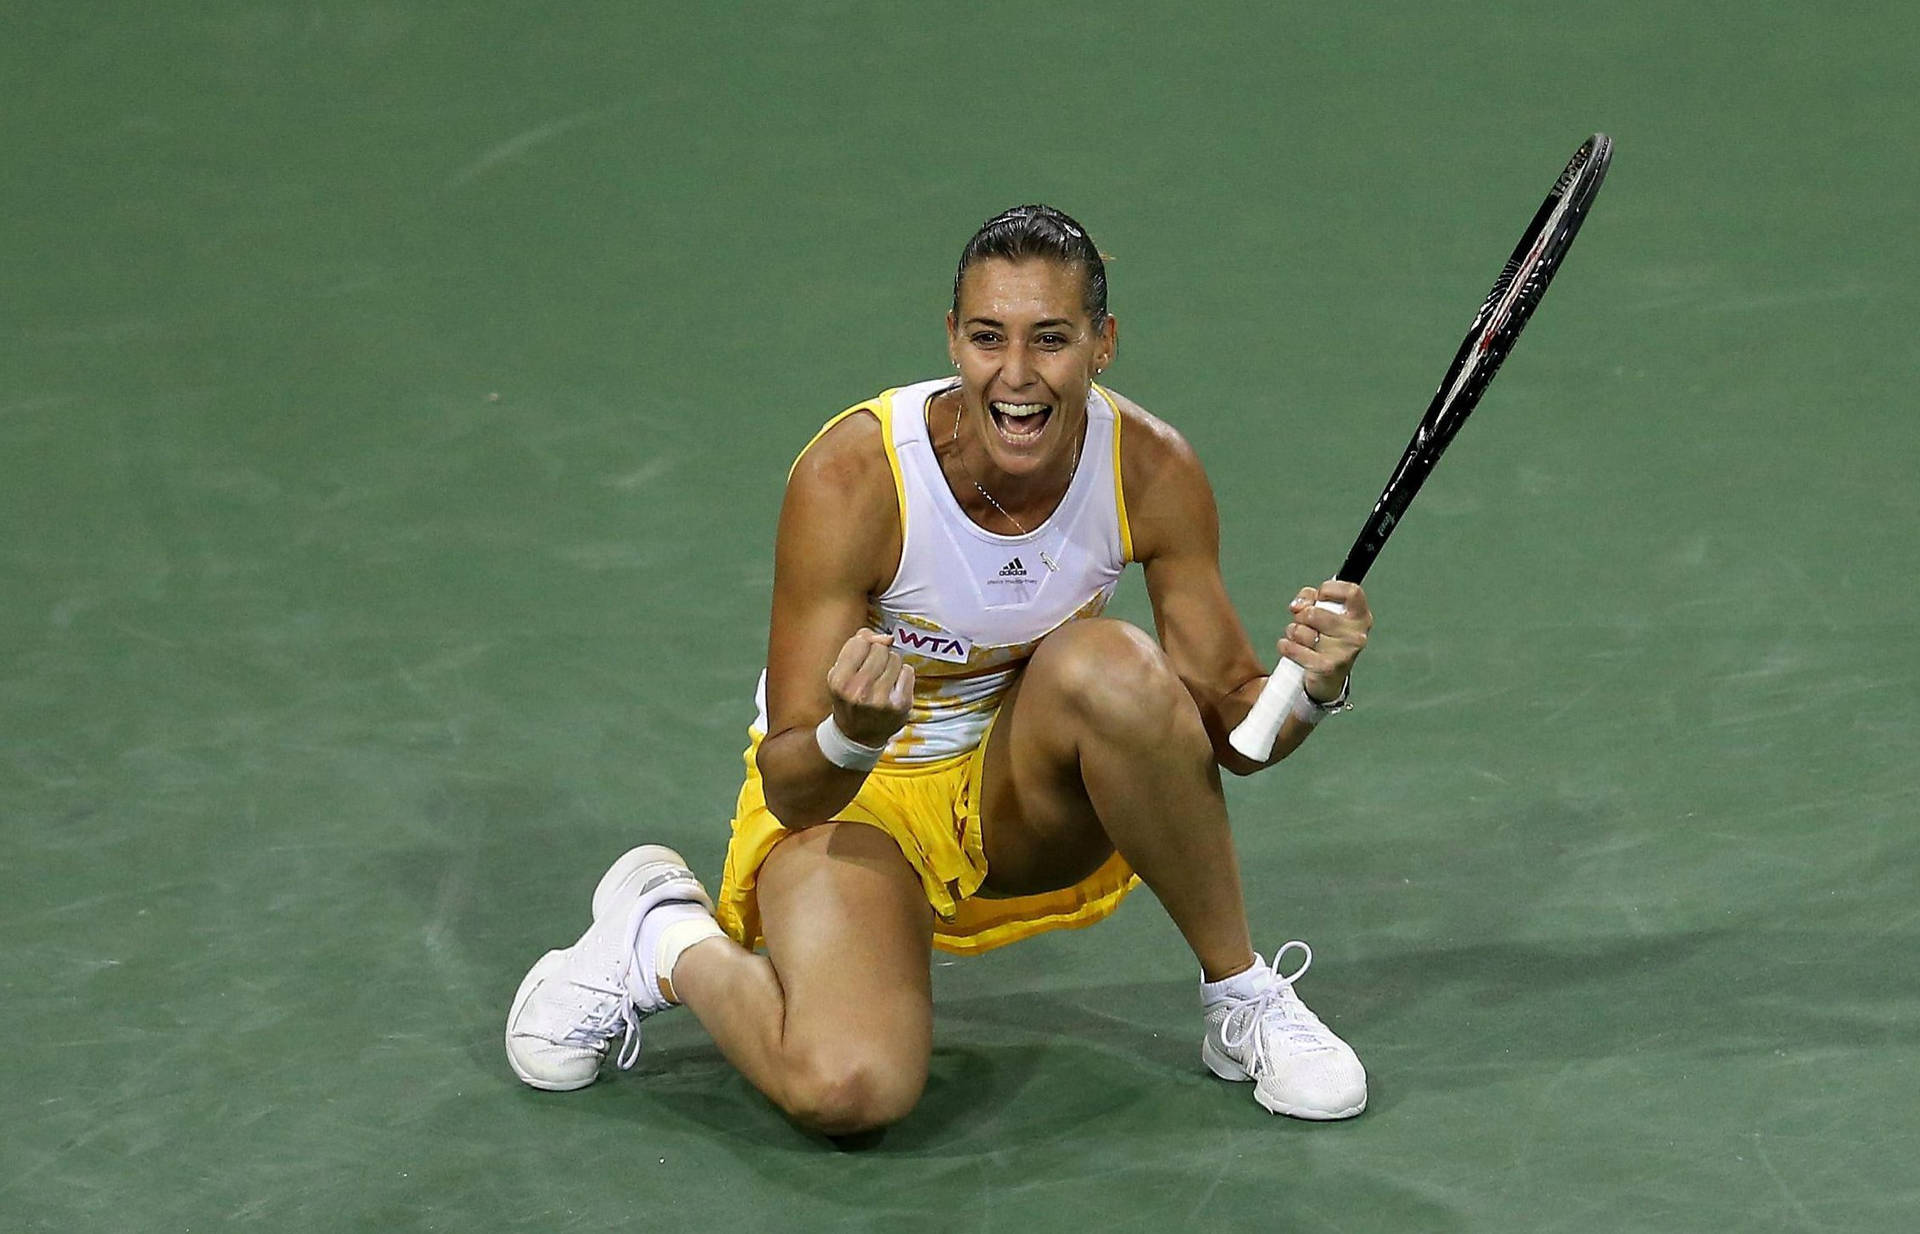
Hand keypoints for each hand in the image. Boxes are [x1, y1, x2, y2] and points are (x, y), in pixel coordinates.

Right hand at [825, 629, 915, 746]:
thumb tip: (886, 637)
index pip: (860, 642)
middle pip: (880, 649)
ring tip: (882, 680)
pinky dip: (902, 675)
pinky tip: (893, 688)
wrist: (858, 736)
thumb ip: (857, 646)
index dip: (863, 646)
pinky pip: (908, 671)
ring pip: (895, 658)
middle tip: (872, 672)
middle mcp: (859, 691)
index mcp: (839, 681)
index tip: (861, 658)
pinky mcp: (901, 704)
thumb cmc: (849, 698)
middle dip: (878, 655)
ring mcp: (882, 699)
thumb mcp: (840, 673)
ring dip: (891, 665)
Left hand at [1276, 580, 1371, 703]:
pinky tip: (1289, 647)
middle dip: (1301, 615)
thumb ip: (1310, 598)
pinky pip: (1294, 648)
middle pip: (1315, 612)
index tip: (1319, 596)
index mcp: (1360, 617)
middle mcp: (1357, 634)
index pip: (1352, 592)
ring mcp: (1344, 652)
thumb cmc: (1327, 638)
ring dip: (1293, 632)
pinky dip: (1286, 646)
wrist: (1329, 677)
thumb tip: (1298, 605)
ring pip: (1302, 631)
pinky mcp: (1327, 667)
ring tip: (1299, 637)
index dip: (1329, 589)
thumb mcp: (1324, 612)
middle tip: (1303, 621)